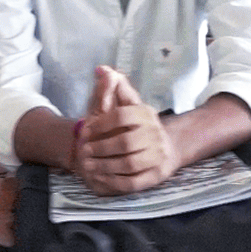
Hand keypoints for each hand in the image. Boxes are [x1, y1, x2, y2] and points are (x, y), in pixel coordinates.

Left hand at [75, 66, 178, 195]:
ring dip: (104, 166)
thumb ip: (111, 88)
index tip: (85, 130)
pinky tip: (99, 177)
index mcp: (146, 113)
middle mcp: (155, 134)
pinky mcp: (156, 176)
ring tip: (87, 165)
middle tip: (84, 150)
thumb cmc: (136, 125)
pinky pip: (133, 182)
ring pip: (129, 164)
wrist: (166, 148)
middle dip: (101, 147)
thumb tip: (101, 69)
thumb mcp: (124, 105)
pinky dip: (114, 181)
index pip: (122, 115)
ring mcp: (158, 156)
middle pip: (125, 142)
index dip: (100, 124)